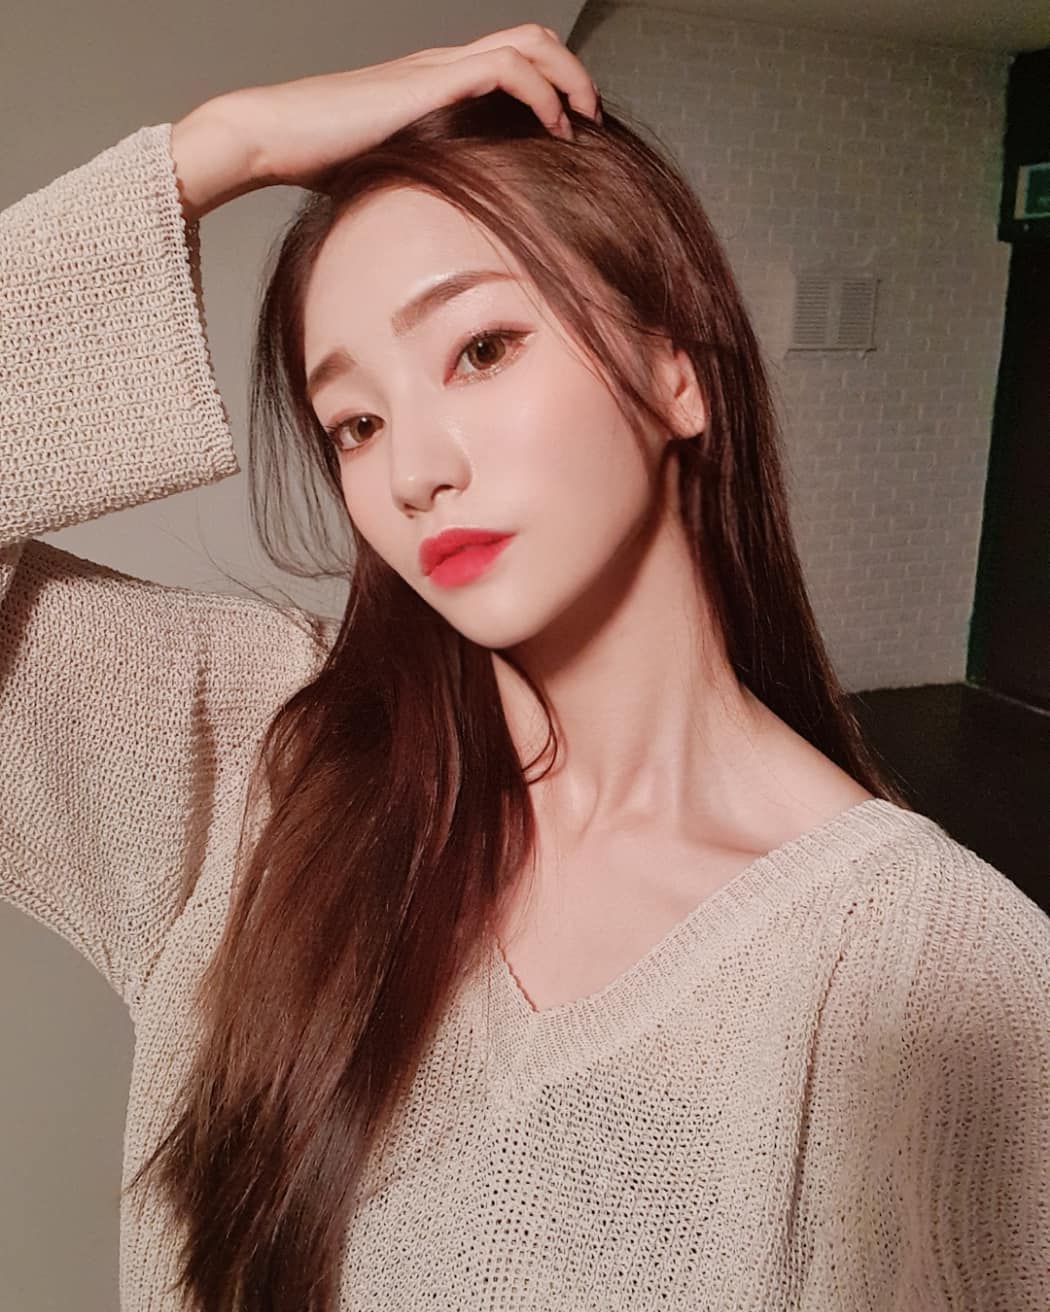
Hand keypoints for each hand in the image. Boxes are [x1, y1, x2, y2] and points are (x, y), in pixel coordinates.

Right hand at [172, 24, 599, 219]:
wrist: (272, 136)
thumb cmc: (316, 163)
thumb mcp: (387, 175)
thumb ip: (422, 183)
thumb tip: (445, 229)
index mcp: (432, 83)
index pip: (509, 61)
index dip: (549, 85)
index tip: (569, 130)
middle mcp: (440, 65)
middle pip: (529, 39)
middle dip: (571, 73)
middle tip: (590, 119)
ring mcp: (436, 68)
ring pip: (528, 43)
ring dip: (568, 77)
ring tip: (584, 119)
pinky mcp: (431, 81)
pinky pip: (507, 69)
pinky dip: (542, 93)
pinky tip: (553, 128)